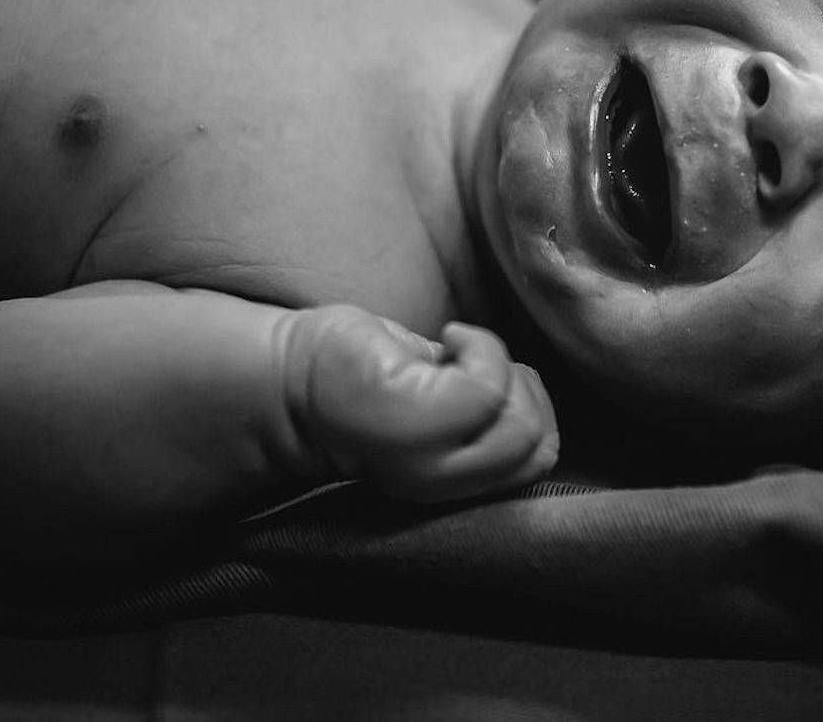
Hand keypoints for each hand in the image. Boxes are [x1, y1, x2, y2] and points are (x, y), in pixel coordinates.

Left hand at [278, 305, 558, 502]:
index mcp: (455, 483)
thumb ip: (486, 417)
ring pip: (521, 427)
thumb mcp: (439, 405)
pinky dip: (482, 348)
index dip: (535, 412)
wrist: (283, 379)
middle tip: (473, 362)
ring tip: (460, 351)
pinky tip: (449, 337)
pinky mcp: (414, 426)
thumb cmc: (362, 377)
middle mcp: (445, 485)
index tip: (495, 379)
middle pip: (539, 451)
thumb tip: (533, 398)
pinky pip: (487, 390)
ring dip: (503, 369)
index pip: (539, 467)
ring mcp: (430, 461)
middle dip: (525, 392)